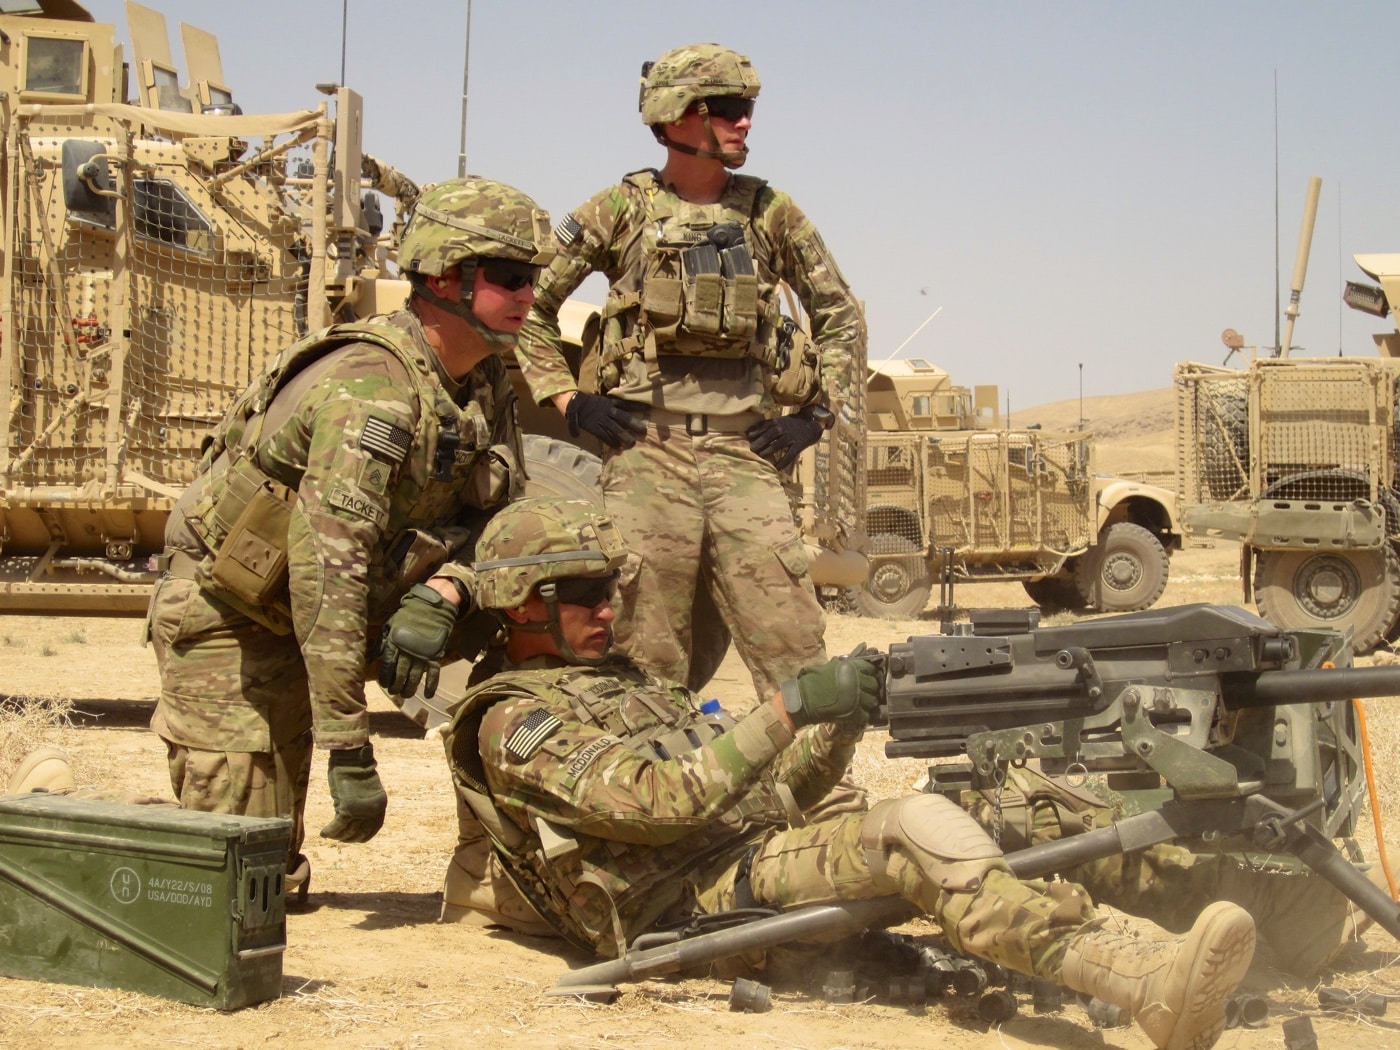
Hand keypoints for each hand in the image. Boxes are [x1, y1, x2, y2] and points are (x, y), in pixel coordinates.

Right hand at [320, 743, 387, 841]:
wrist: (351, 757)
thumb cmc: (354, 771)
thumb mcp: (364, 793)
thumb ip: (362, 808)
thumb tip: (351, 825)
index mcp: (380, 805)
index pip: (372, 829)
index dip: (360, 837)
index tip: (350, 838)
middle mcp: (374, 810)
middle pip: (360, 833)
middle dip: (348, 838)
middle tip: (338, 838)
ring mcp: (361, 810)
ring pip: (348, 831)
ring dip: (338, 836)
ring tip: (330, 834)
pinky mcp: (348, 807)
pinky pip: (337, 826)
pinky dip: (330, 831)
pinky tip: (324, 832)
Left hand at [378, 583, 456, 698]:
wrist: (431, 607)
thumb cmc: (407, 616)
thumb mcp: (390, 625)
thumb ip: (381, 643)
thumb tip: (371, 658)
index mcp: (394, 643)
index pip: (387, 665)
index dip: (385, 677)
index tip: (384, 684)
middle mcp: (407, 651)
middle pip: (400, 674)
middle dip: (396, 686)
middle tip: (394, 692)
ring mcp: (422, 654)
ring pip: (414, 677)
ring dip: (410, 688)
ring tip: (406, 695)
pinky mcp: (435, 655)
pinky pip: (433, 673)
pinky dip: (431, 685)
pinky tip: (427, 695)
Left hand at [567, 392, 646, 448]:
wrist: (574, 397)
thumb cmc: (574, 411)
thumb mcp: (571, 420)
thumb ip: (573, 428)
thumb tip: (575, 435)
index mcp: (592, 423)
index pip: (603, 435)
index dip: (611, 442)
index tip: (620, 448)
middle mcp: (602, 417)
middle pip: (614, 428)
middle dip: (624, 435)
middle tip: (634, 443)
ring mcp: (607, 409)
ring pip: (621, 416)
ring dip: (632, 423)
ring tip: (643, 430)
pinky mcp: (610, 401)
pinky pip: (623, 403)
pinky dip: (633, 406)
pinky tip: (644, 408)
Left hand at [746, 409, 823, 470]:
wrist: (811, 423)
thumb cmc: (792, 423)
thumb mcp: (779, 420)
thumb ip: (767, 426)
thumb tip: (749, 432)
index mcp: (778, 422)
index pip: (764, 426)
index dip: (756, 431)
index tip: (747, 436)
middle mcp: (784, 428)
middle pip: (770, 435)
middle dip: (760, 442)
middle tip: (752, 449)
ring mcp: (791, 437)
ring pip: (778, 444)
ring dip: (769, 450)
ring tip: (761, 456)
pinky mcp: (798, 445)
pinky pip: (790, 455)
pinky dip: (783, 462)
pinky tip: (777, 468)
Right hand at [780, 648, 880, 728]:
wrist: (803, 699)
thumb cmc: (812, 681)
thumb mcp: (829, 666)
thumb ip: (845, 664)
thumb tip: (857, 653)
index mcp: (851, 667)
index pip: (871, 669)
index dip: (869, 674)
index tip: (865, 679)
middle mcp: (857, 680)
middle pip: (874, 685)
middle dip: (870, 689)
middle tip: (863, 693)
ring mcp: (857, 697)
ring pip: (873, 701)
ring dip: (868, 704)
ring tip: (860, 705)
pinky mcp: (854, 713)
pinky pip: (866, 715)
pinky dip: (862, 716)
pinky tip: (856, 715)